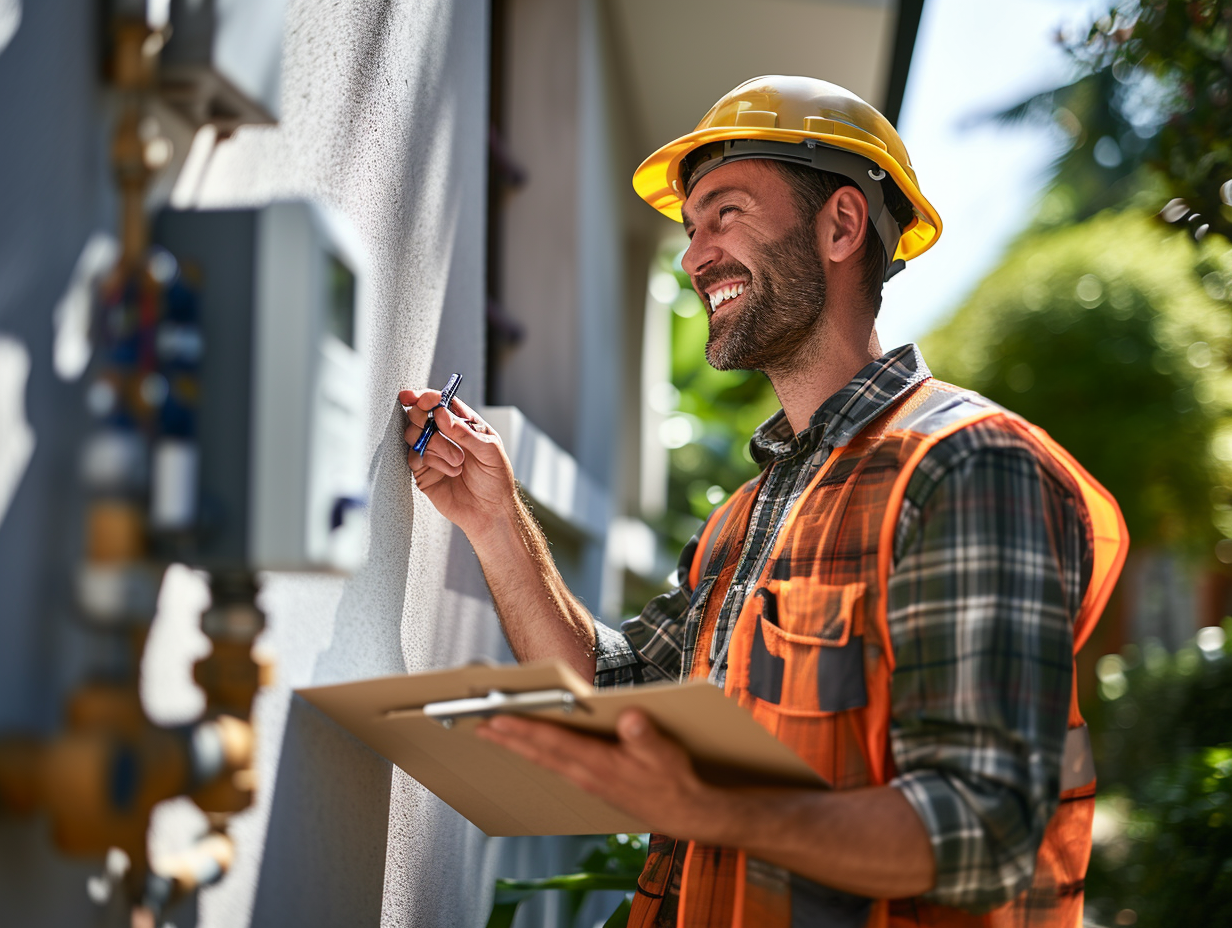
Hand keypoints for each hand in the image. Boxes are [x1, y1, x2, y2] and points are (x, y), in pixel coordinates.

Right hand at [398, 388, 517, 540]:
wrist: (490, 512)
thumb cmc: (495, 479)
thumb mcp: (490, 451)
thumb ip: (466, 432)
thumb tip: (440, 414)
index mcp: (463, 424)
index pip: (441, 402)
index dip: (429, 397)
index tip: (425, 399)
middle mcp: (444, 435)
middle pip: (420, 414)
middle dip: (421, 415)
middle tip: (433, 425)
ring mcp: (431, 453)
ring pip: (414, 434)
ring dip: (436, 445)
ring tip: (459, 462)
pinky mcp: (423, 471)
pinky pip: (415, 457)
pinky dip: (431, 461)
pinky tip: (451, 471)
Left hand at [475, 710, 719, 840]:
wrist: (684, 813)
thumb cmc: (673, 780)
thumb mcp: (664, 753)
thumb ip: (645, 735)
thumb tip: (630, 718)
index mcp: (600, 763)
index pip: (553, 742)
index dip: (524, 729)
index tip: (497, 719)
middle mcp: (586, 774)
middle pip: (539, 753)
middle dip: (508, 739)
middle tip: (480, 726)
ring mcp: (587, 780)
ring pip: (545, 760)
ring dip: (518, 747)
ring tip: (496, 734)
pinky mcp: (593, 783)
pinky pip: (557, 766)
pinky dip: (538, 755)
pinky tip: (532, 750)